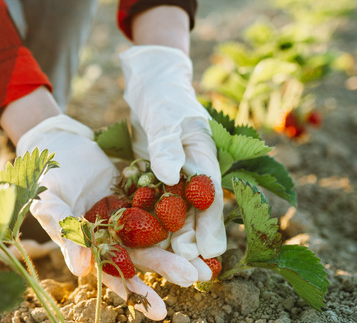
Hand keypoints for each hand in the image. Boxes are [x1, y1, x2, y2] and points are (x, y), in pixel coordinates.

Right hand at [17, 115, 197, 320]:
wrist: (58, 142)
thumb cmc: (47, 176)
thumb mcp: (50, 202)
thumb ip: (65, 231)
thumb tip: (80, 269)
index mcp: (89, 244)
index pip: (112, 271)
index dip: (133, 289)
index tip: (155, 308)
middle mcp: (110, 234)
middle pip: (141, 255)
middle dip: (166, 268)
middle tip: (193, 278)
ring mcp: (126, 214)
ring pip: (155, 233)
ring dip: (178, 246)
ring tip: (204, 262)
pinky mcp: (137, 193)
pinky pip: (159, 204)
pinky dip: (178, 214)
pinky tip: (198, 222)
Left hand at [120, 45, 226, 260]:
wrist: (150, 85)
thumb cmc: (164, 97)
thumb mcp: (166, 116)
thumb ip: (167, 144)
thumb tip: (169, 174)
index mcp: (203, 158)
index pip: (209, 197)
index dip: (210, 226)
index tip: (209, 252)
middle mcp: (192, 174)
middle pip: (195, 214)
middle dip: (194, 243)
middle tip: (193, 273)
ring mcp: (174, 179)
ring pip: (175, 216)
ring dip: (175, 242)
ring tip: (176, 269)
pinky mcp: (154, 181)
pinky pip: (154, 208)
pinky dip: (151, 227)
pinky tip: (145, 248)